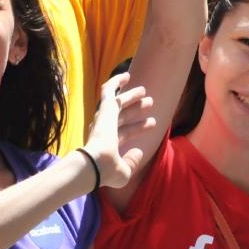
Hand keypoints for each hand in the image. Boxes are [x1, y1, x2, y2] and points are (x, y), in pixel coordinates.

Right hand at [83, 72, 155, 188]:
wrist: (95, 164)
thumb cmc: (108, 171)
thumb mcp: (124, 171)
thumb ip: (132, 162)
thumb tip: (139, 151)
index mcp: (106, 144)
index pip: (124, 133)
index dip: (138, 128)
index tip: (153, 124)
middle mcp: (103, 130)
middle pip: (122, 116)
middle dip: (135, 110)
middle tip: (149, 103)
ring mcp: (103, 119)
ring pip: (118, 103)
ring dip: (130, 97)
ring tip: (145, 91)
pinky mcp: (104, 109)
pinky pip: (108, 91)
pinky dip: (115, 83)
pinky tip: (126, 76)